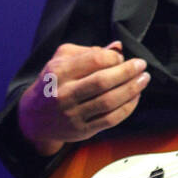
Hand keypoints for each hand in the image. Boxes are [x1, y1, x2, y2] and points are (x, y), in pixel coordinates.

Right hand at [17, 40, 149, 155]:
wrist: (34, 117)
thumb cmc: (53, 83)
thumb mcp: (61, 60)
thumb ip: (88, 51)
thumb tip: (117, 47)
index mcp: (58, 72)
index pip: (94, 61)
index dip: (114, 58)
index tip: (122, 57)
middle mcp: (64, 93)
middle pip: (103, 81)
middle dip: (127, 72)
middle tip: (141, 66)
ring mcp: (72, 114)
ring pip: (109, 102)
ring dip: (132, 90)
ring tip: (143, 79)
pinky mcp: (82, 130)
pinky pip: (111, 119)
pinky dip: (127, 107)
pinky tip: (135, 97)